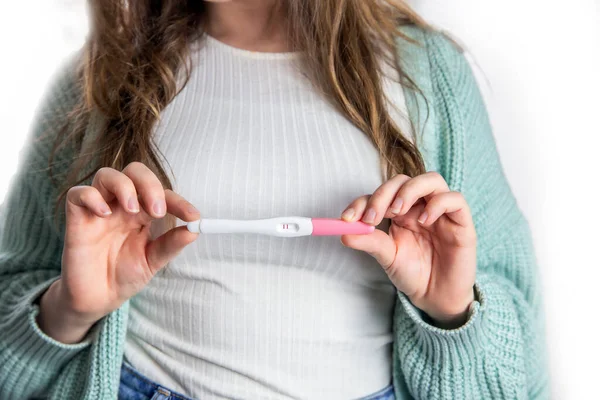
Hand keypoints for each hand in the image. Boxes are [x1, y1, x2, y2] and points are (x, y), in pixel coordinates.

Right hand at [37, 162, 199, 342]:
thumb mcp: (153, 261)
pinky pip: (77, 194)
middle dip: (149, 185)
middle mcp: (121, 206)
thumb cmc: (124, 276)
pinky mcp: (76, 219)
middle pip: (135, 172)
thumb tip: (195, 230)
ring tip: (132, 210)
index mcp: (143, 213)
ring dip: (124, 186)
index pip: (162, 194)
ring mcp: (98, 210)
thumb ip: (171, 244)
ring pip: (106, 175)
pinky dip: (91, 197)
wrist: (97, 299)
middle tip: (158, 211)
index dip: (179, 202)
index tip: (193, 217)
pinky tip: (103, 214)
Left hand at [340, 172, 476, 327]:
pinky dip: (438, 204)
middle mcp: (419, 206)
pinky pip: (455, 199)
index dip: (362, 201)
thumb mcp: (387, 257)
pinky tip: (424, 220)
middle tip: (372, 217)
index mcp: (399, 211)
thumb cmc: (413, 273)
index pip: (380, 193)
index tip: (347, 218)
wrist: (437, 297)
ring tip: (397, 212)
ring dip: (409, 190)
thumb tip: (343, 233)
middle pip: (402, 181)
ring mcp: (441, 211)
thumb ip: (369, 242)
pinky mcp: (461, 221)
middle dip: (383, 194)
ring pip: (431, 180)